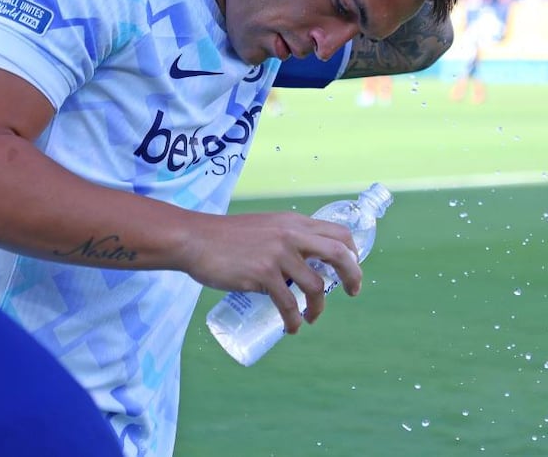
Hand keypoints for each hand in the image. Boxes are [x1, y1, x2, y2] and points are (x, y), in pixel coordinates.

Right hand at [186, 211, 362, 334]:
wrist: (195, 240)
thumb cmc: (227, 236)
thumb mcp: (266, 226)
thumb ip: (286, 237)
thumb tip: (303, 260)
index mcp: (294, 222)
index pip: (338, 233)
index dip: (352, 253)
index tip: (351, 269)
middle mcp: (291, 235)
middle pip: (338, 254)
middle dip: (352, 276)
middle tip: (352, 292)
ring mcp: (277, 255)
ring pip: (316, 286)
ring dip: (319, 307)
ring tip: (311, 317)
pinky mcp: (262, 274)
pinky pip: (288, 303)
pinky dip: (294, 319)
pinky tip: (292, 327)